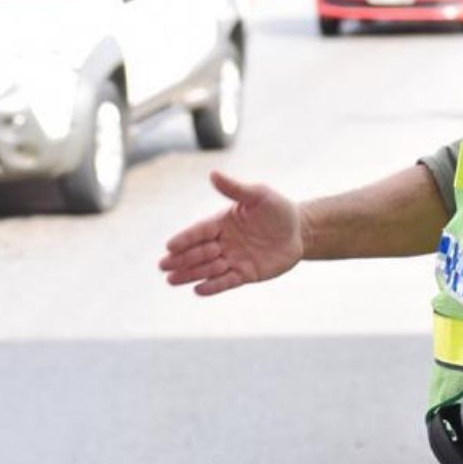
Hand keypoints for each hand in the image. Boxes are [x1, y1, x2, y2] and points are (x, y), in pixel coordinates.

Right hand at [159, 170, 302, 295]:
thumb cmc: (277, 209)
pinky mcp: (246, 274)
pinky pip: (226, 282)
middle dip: (181, 259)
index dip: (185, 239)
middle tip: (163, 266)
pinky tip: (198, 290)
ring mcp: (233, 259)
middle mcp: (224, 242)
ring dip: (190, 274)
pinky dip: (213, 286)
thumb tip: (212, 173)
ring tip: (171, 280)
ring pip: (208, 268)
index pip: (199, 231)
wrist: (299, 231)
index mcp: (222, 222)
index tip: (169, 246)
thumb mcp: (258, 195)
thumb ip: (235, 188)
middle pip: (199, 251)